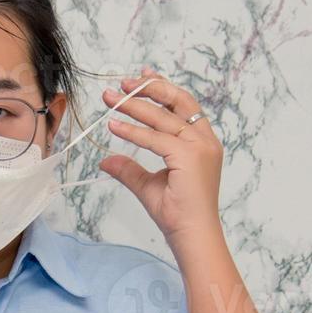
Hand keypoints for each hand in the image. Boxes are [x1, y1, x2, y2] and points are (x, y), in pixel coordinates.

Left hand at [98, 66, 223, 246]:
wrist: (192, 236)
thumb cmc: (178, 214)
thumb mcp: (149, 186)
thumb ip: (130, 170)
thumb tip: (106, 160)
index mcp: (202, 142)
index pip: (182, 106)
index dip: (162, 88)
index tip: (140, 76)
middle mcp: (205, 141)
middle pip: (177, 102)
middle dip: (148, 88)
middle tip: (122, 82)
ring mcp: (200, 147)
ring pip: (164, 117)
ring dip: (134, 105)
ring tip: (110, 98)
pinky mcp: (191, 157)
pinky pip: (157, 138)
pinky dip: (133, 131)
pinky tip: (114, 126)